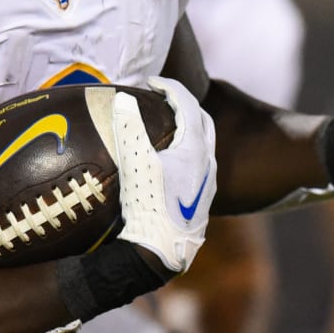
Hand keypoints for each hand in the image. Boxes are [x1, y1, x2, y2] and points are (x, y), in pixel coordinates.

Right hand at [113, 78, 215, 274]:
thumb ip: (129, 127)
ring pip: (204, 144)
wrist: (162, 251)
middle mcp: (210, 162)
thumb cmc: (149, 204)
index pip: (188, 104)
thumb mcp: (135, 162)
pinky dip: (187, 150)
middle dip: (184, 104)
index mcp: (197, 147)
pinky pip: (200, 163)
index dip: (169, 87)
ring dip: (187, 128)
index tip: (151, 81)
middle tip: (162, 98)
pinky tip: (169, 161)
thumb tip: (123, 97)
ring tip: (165, 126)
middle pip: (203, 121)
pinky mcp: (203, 199)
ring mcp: (209, 182)